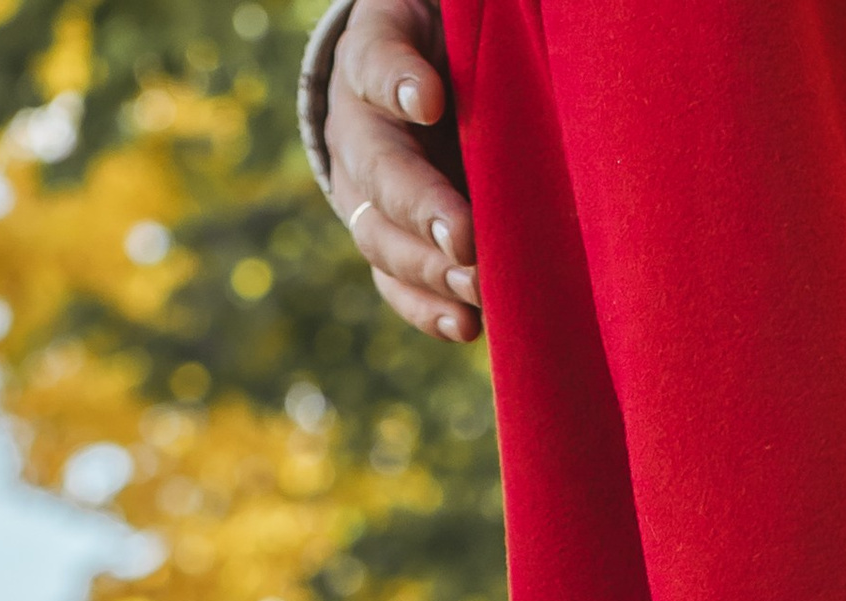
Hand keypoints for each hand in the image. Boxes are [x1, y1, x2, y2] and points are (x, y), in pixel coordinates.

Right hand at [327, 0, 479, 339]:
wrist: (422, 82)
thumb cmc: (453, 43)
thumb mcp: (453, 23)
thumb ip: (471, 37)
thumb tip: (489, 76)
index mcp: (370, 58)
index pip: (374, 64)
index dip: (397, 84)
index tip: (430, 99)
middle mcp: (356, 129)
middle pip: (378, 173)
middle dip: (421, 209)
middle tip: (463, 239)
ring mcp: (363, 193)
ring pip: (380, 239)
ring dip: (428, 271)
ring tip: (475, 289)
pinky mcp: (384, 241)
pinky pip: (395, 284)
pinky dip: (430, 310)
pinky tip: (467, 326)